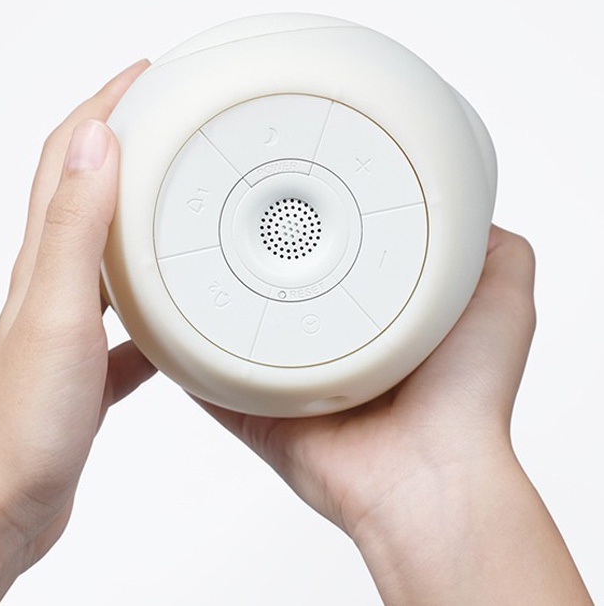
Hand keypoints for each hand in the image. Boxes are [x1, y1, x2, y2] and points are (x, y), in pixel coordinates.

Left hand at [0, 60, 154, 603]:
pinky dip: (155, 301)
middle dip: (124, 140)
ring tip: (183, 194)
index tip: (145, 73)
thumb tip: (93, 140)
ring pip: (109, 249)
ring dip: (141, 210)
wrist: (3, 501)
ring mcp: (72, 322)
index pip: (68, 156)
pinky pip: (129, 317)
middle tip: (168, 117)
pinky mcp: (90, 362)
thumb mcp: (56, 309)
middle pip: (86, 190)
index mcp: (45, 259)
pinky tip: (183, 313)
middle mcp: (53, 281)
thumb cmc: (23, 418)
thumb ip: (74, 225)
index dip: (103, 104)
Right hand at [200, 226, 592, 603]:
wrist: (426, 472)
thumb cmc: (466, 392)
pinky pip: (202, 373)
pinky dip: (179, 347)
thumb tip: (465, 210)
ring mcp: (284, 378)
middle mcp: (325, 345)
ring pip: (234, 325)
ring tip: (188, 247)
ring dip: (213, 295)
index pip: (333, 257)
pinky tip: (159, 312)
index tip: (300, 188)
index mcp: (374, 318)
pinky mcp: (250, 407)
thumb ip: (489, 248)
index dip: (318, 225)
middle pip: (279, 287)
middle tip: (232, 208)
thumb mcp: (501, 296)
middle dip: (257, 253)